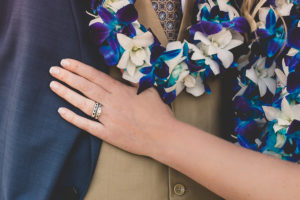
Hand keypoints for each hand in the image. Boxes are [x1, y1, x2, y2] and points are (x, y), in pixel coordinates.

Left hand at [49, 59, 174, 156]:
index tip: (66, 62)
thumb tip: (123, 74)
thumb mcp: (148, 91)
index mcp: (121, 91)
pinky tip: (61, 112)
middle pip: (85, 87)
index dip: (79, 68)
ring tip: (53, 85)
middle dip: (68, 77)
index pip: (95, 76)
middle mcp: (111, 103)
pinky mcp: (107, 134)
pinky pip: (87, 125)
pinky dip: (73, 118)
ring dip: (66, 94)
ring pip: (83, 104)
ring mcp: (108, 119)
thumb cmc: (158, 113)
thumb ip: (133, 82)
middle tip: (53, 70)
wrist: (164, 137)